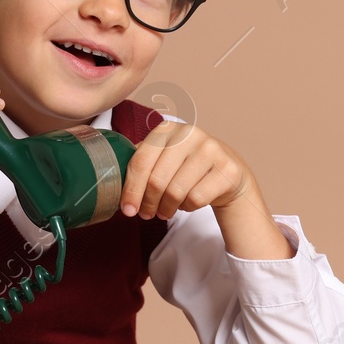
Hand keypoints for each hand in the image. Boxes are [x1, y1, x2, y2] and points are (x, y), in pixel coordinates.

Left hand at [119, 120, 251, 219]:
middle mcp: (190, 133)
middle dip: (148, 203)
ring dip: (166, 208)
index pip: (141, 162)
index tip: (127, 209)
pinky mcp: (227, 169)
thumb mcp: (163, 157)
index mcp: (168, 128)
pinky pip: (196, 198)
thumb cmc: (187, 167)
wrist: (227, 174)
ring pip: (176, 191)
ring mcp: (211, 149)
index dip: (131, 189)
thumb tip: (115, 185)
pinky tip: (188, 202)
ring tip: (165, 211)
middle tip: (147, 214)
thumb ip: (141, 163)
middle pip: (157, 180)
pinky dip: (188, 207)